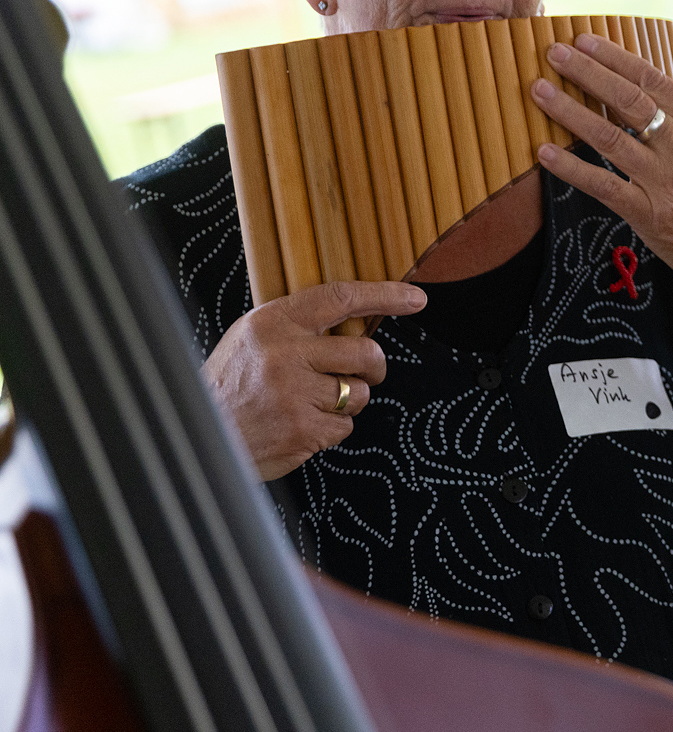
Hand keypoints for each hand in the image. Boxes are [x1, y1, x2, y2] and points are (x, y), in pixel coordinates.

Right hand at [204, 281, 426, 480]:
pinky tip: (301, 424)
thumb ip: (297, 326)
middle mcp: (286, 354)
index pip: (341, 297)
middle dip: (374, 366)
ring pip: (359, 392)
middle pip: (365, 352)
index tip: (415, 298)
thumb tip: (354, 321)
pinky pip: (344, 426)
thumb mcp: (251, 338)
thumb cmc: (227, 385)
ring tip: (311, 403)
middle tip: (365, 372)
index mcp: (273, 323)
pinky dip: (331, 428)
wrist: (199, 435)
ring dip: (347, 400)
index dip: (384, 295)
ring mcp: (295, 394)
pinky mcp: (304, 430)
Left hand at [532, 33, 672, 349]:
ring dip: (570, 112)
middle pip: (628, 101)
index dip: (616, 59)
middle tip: (555, 53)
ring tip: (539, 91)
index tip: (585, 42)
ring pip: (609, 138)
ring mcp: (663, 182)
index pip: (653, 81)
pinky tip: (545, 152)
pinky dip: (571, 168)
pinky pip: (603, 185)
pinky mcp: (647, 214)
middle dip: (588, 73)